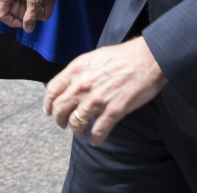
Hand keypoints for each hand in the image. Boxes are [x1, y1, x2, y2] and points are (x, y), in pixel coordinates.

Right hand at [0, 0, 57, 32]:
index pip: (2, 15)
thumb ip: (31, 15)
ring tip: (43, 6)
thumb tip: (28, 29)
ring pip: (18, 1)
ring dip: (29, 6)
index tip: (25, 23)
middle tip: (38, 14)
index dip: (14, 22)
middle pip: (12, 8)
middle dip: (25, 13)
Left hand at [44, 37, 167, 145]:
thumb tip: (70, 83)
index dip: (48, 103)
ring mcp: (97, 99)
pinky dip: (95, 139)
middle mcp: (83, 84)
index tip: (49, 111)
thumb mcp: (94, 57)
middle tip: (64, 124)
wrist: (148, 58)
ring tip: (81, 132)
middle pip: (60, 109)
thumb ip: (80, 71)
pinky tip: (96, 140)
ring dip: (77, 131)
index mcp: (77, 69)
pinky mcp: (113, 111)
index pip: (52, 90)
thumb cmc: (124, 56)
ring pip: (76, 123)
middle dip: (59, 120)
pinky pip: (97, 132)